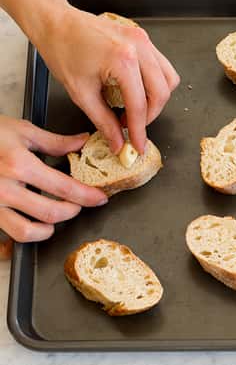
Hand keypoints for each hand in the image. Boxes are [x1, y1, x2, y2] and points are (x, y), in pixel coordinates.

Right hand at [0, 117, 107, 243]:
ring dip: (50, 228)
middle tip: (78, 204)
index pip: (65, 188)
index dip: (87, 196)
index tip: (98, 198)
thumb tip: (81, 142)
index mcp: (19, 165)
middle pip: (52, 214)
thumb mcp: (21, 131)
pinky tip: (35, 222)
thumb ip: (55, 142)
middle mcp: (5, 188)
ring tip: (57, 215)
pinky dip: (28, 232)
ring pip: (30, 231)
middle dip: (72, 211)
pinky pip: (11, 233)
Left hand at [34, 3, 179, 154]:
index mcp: (122, 60)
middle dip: (149, 116)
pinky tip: (136, 89)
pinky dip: (154, 82)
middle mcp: (138, 47)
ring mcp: (143, 40)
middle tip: (132, 127)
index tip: (137, 145)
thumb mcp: (81, 93)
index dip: (140, 130)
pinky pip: (162, 65)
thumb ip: (104, 121)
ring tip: (135, 108)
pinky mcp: (142, 38)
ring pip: (168, 79)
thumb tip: (117, 141)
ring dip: (156, 99)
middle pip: (161, 93)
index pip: (139, 105)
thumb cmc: (62, 49)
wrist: (55, 23)